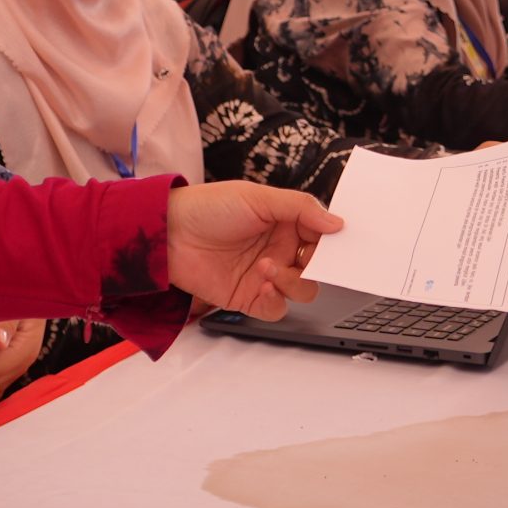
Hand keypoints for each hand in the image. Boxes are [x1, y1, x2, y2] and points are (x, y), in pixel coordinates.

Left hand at [165, 182, 340, 319]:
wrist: (168, 233)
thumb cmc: (209, 207)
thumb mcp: (258, 198)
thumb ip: (301, 208)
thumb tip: (337, 223)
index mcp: (286, 222)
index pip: (322, 236)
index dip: (332, 242)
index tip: (340, 245)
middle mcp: (280, 249)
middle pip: (317, 267)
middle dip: (318, 266)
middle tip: (307, 260)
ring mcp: (265, 275)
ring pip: (302, 290)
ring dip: (293, 282)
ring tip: (268, 269)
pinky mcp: (247, 297)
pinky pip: (275, 309)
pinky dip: (275, 302)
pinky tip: (262, 287)